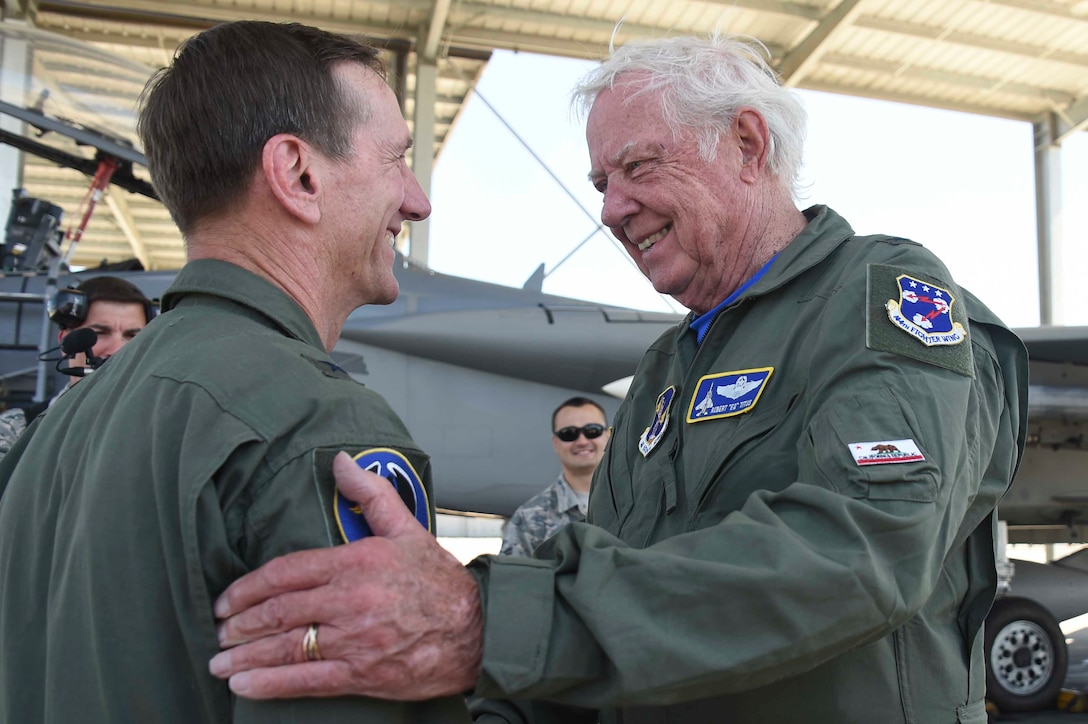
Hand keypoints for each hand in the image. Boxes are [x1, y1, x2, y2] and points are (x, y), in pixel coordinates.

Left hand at [208, 451, 483, 699]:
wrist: (479, 630)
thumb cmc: (440, 581)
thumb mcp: (406, 529)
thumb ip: (371, 494)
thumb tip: (341, 461)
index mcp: (356, 563)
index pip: (287, 573)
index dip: (249, 588)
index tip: (227, 599)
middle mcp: (350, 601)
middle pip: (279, 612)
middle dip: (241, 623)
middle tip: (219, 631)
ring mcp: (354, 641)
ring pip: (286, 648)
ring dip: (244, 657)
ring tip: (219, 662)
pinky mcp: (362, 675)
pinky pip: (306, 681)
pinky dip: (269, 685)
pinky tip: (244, 686)